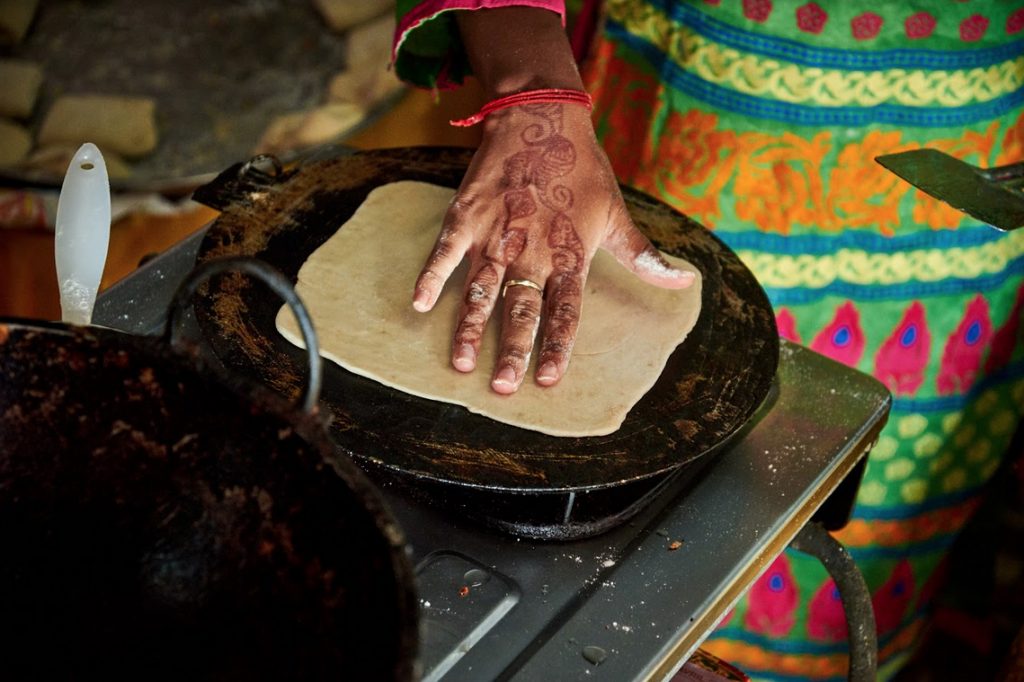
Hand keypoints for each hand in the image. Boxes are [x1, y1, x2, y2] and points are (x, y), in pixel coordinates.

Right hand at [411, 102, 694, 393]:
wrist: (541, 117)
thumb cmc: (581, 169)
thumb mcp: (616, 213)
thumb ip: (642, 255)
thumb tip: (683, 282)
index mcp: (568, 256)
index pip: (565, 312)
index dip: (556, 347)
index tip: (549, 379)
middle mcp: (531, 252)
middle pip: (521, 311)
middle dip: (511, 352)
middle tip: (502, 388)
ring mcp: (496, 235)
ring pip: (481, 291)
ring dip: (470, 329)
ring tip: (462, 363)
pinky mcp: (467, 216)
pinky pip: (445, 252)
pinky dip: (431, 277)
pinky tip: (419, 305)